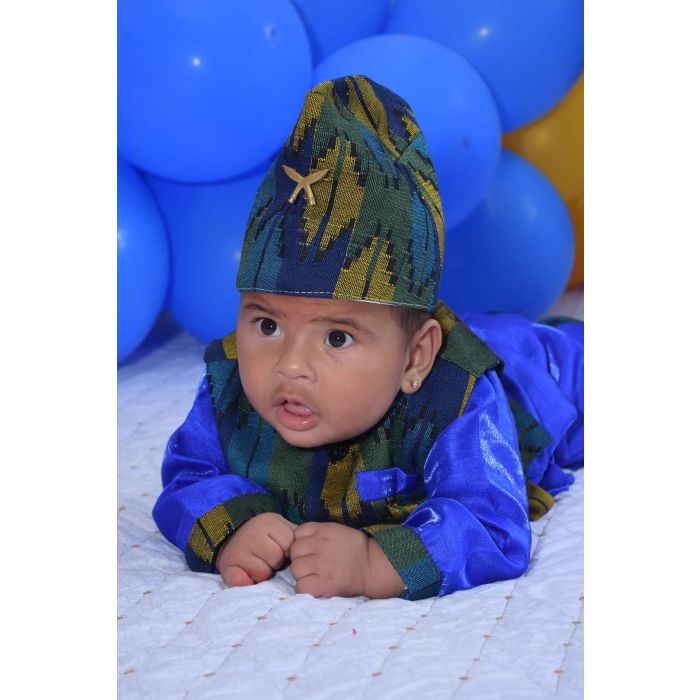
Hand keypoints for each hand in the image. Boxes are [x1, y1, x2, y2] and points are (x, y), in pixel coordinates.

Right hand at [216, 512, 296, 586]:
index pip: (290, 544)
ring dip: (263, 573)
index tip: (278, 547)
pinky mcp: (227, 566)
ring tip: (258, 564)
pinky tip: (246, 577)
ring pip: (263, 572)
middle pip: (277, 558)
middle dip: (275, 562)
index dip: (287, 550)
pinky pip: (243, 582)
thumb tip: (310, 548)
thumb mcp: (279, 528)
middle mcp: (252, 533)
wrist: (231, 537)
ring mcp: (238, 550)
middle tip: (266, 557)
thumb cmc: (262, 536)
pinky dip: (245, 583)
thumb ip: (294, 535)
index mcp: (268, 522)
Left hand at [289, 522, 405, 598]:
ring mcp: (322, 565)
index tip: (309, 550)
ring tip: (315, 575)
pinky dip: (305, 588)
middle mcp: (321, 545)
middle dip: (301, 559)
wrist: (372, 567)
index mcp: (323, 530)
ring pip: (295, 570)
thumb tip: (296, 539)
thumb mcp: (336, 530)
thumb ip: (317, 532)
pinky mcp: (324, 584)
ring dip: (302, 574)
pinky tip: (315, 585)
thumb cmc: (353, 549)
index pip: (297, 534)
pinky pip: (300, 587)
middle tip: (313, 565)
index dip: (301, 543)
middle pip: (294, 552)